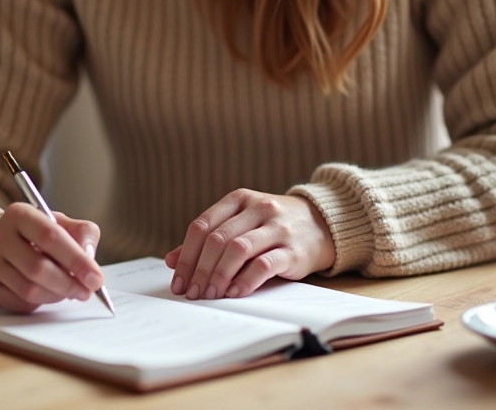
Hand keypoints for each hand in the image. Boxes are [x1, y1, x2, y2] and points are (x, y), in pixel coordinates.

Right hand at [0, 205, 103, 313]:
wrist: (0, 244)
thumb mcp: (61, 223)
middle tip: (87, 291)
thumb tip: (89, 258)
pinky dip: (41, 302)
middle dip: (69, 284)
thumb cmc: (37, 234)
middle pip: (38, 268)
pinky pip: (19, 303)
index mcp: (18, 213)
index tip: (96, 278)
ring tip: (70, 291)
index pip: (51, 237)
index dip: (77, 260)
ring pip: (29, 290)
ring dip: (57, 295)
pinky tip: (47, 292)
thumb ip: (83, 234)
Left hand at [165, 189, 335, 299]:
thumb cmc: (273, 227)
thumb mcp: (241, 224)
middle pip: (217, 240)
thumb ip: (208, 239)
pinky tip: (234, 293)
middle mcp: (258, 208)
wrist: (324, 224)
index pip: (202, 226)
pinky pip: (263, 265)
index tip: (178, 281)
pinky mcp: (294, 250)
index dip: (186, 256)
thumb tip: (172, 260)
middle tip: (192, 293)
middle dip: (199, 270)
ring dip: (218, 276)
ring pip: (237, 250)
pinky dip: (244, 281)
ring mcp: (277, 227)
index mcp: (239, 199)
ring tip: (210, 295)